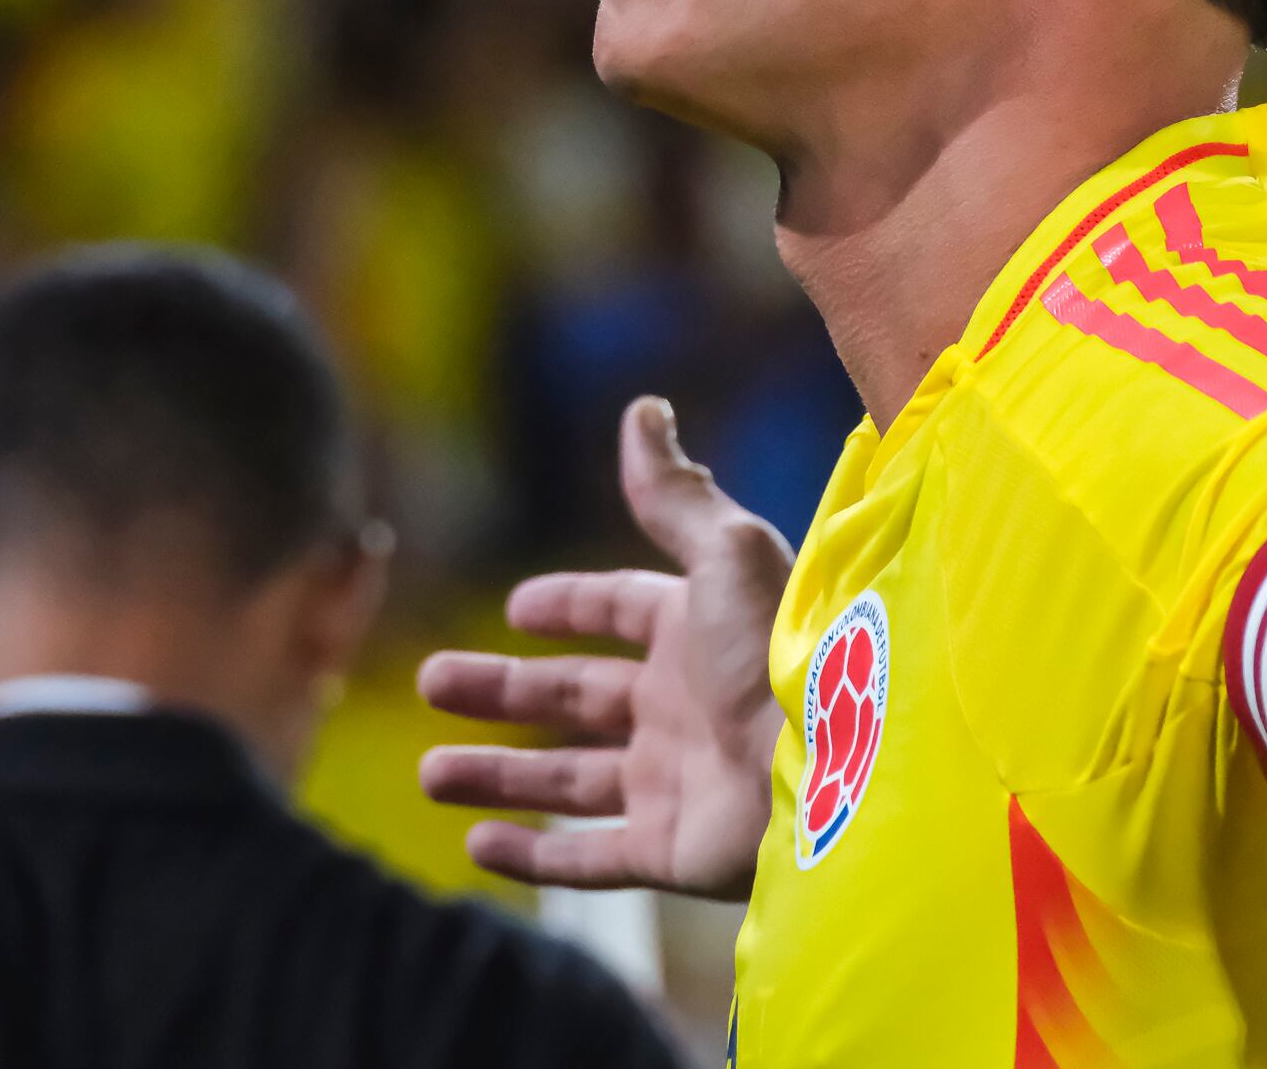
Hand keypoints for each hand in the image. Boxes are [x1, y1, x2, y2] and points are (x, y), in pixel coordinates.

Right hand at [418, 397, 792, 895]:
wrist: (835, 765)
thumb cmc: (781, 650)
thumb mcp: (725, 554)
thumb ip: (673, 493)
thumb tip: (643, 409)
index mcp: (698, 631)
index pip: (622, 610)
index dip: (570, 605)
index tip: (515, 610)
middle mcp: (683, 706)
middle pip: (576, 696)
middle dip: (502, 689)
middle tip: (431, 682)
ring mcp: (677, 783)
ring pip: (570, 781)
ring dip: (500, 776)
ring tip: (431, 774)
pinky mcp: (675, 853)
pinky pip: (591, 857)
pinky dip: (534, 856)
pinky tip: (478, 844)